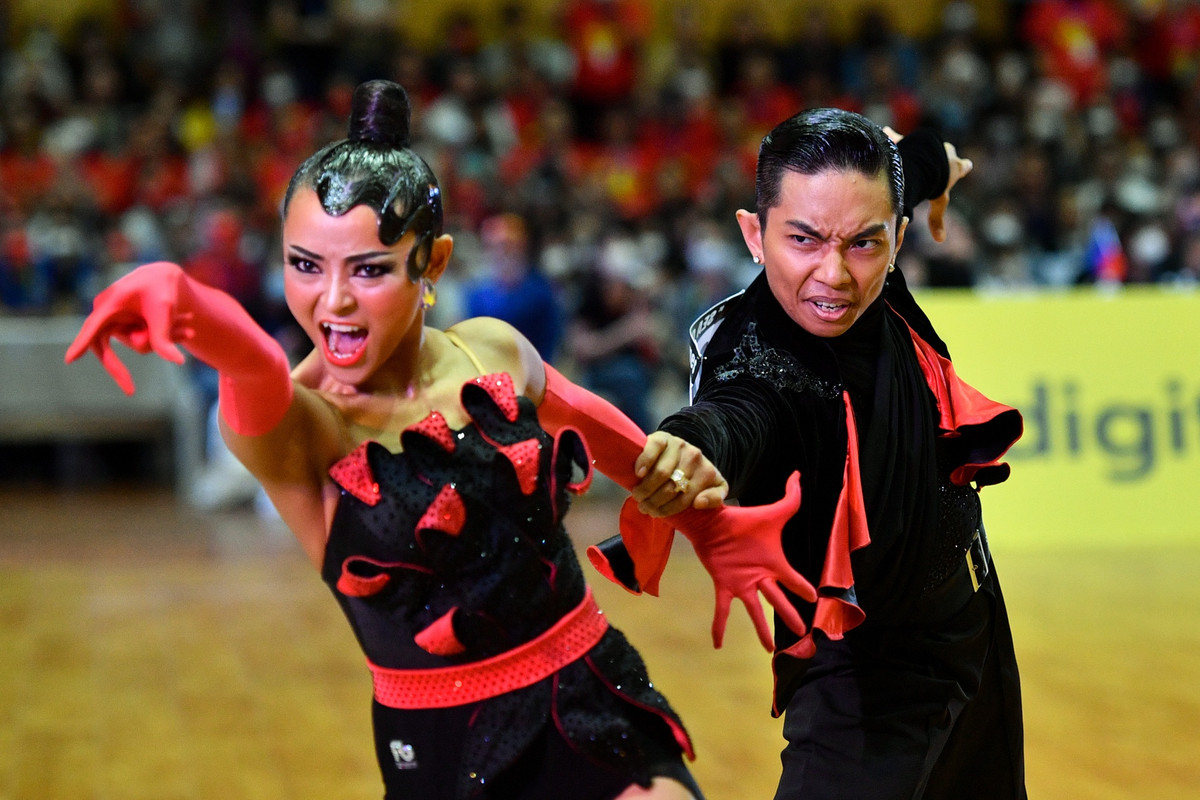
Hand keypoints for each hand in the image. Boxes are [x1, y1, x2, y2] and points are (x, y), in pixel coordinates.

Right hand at [64, 262, 192, 393]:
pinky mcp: (124, 327)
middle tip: (130, 391)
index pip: (93, 328)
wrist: (167, 276)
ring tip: (189, 325)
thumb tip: (177, 361)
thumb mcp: (164, 311)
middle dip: (119, 368)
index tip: (69, 359)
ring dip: (163, 339)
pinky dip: (165, 336)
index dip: (82, 344)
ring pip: (137, 345)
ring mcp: (114, 322)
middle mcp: (106, 314)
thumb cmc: (163, 288)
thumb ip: (164, 337)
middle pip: (104, 348)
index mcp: (110, 304)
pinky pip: (143, 342)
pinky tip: (189, 327)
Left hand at [617, 470, 813, 650]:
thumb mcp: (774, 511)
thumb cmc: (744, 519)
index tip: (816, 599)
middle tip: (802, 634)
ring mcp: (742, 583)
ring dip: (761, 630)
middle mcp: (760, 577)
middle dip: (790, 616)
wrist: (714, 520)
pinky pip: (722, 609)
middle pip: (779, 602)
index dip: (804, 589)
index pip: (795, 581)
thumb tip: (799, 474)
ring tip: (769, 650)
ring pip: (755, 611)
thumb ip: (791, 497)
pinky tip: (717, 644)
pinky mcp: (723, 585)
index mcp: (774, 564)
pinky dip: (719, 626)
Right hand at [631, 431, 728, 516]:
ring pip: (660, 473)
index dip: (666, 510)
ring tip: (638, 495)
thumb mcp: (712, 488)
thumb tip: (699, 502)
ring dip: (645, 488)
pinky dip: (644, 463)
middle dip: (653, 501)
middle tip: (643, 507)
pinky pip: (652, 451)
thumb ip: (714, 498)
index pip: (684, 499)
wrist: (682, 449)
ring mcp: (679, 446)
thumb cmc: (693, 475)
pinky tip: (639, 474)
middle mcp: (695, 457)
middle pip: (670, 488)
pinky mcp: (663, 438)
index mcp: (707, 473)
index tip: (655, 513)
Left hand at [881, 126, 972, 243]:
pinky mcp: (914, 139)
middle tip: (946, 153)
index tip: (966, 165)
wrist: (928, 160)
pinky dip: (893, 136)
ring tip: (919, 144)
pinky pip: (900, 137)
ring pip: (930, 143)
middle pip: (949, 152)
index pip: (962, 167)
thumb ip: (937, 220)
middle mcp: (945, 153)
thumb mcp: (939, 202)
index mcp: (953, 167)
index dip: (963, 167)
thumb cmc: (936, 182)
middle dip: (947, 153)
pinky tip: (887, 133)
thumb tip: (941, 240)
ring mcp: (931, 144)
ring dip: (925, 145)